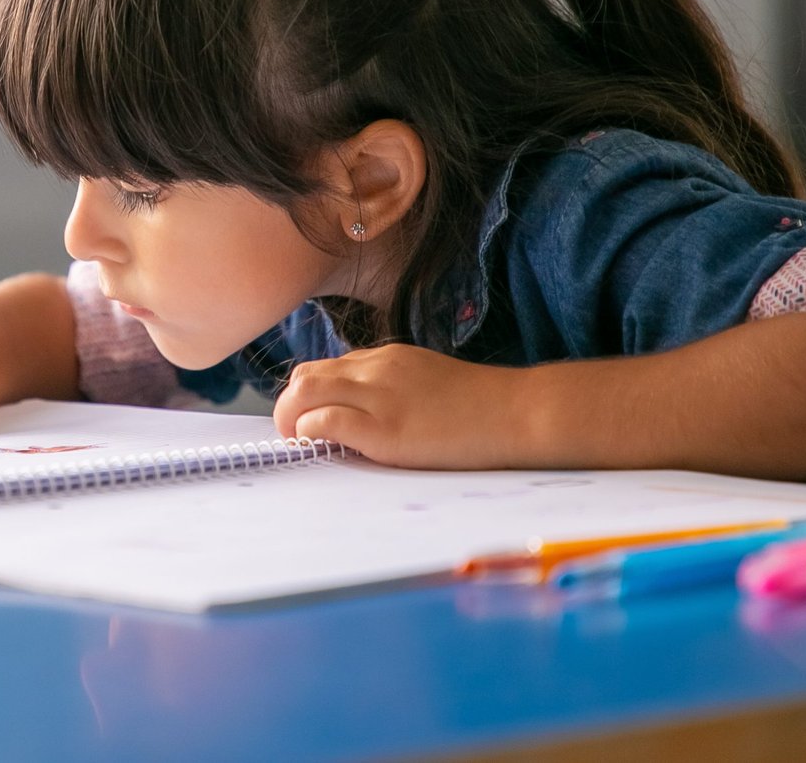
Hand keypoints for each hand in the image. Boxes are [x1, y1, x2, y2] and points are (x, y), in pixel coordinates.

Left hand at [271, 343, 528, 467]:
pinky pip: (324, 421)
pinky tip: (320, 448)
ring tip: (299, 443)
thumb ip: (391, 387)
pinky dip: (310, 433)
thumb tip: (361, 412)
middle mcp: (375, 369)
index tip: (310, 420)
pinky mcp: (384, 428)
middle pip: (305, 376)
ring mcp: (379, 396)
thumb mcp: (427, 380)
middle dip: (289, 406)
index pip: (325, 368)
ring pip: (303, 392)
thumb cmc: (479, 407)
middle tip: (295, 435)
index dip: (310, 397)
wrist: (516, 413)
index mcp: (386, 358)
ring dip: (290, 419)